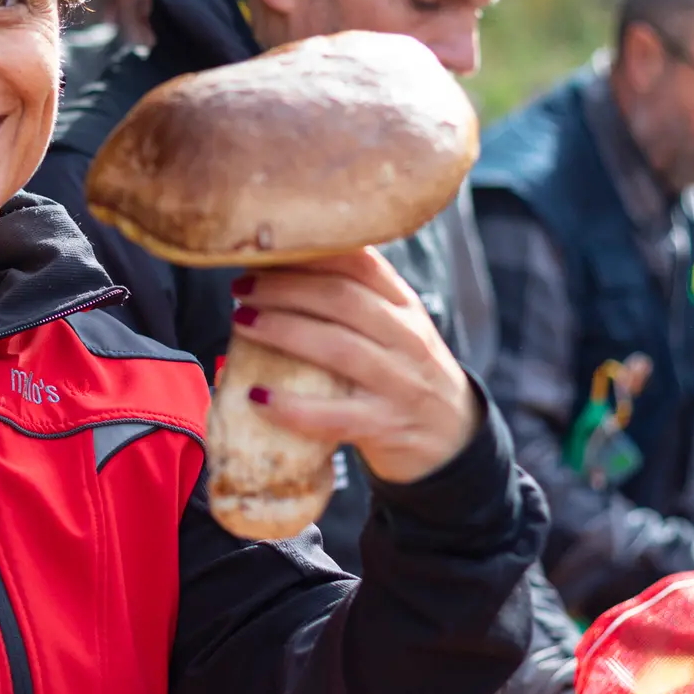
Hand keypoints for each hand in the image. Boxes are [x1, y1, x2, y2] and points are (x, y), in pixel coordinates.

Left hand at [230, 248, 480, 483]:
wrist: (453, 441)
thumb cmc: (406, 376)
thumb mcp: (396, 330)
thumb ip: (359, 300)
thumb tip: (285, 268)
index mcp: (405, 308)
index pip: (362, 264)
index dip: (311, 254)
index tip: (268, 252)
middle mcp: (407, 339)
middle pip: (343, 299)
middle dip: (285, 288)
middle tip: (241, 287)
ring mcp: (399, 384)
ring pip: (338, 347)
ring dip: (284, 330)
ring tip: (242, 322)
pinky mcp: (384, 426)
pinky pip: (333, 415)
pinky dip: (291, 406)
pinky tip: (257, 396)